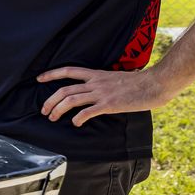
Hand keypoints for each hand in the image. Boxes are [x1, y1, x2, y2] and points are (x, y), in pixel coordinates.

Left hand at [37, 65, 176, 125]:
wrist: (155, 83)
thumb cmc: (139, 82)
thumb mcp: (116, 78)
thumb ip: (104, 83)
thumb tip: (98, 89)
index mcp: (97, 75)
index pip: (69, 71)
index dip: (52, 74)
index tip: (39, 79)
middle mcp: (96, 83)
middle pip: (64, 90)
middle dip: (50, 101)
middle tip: (44, 111)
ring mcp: (102, 93)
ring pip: (71, 100)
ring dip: (58, 110)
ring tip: (53, 118)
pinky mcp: (109, 104)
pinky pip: (87, 112)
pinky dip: (78, 118)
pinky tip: (76, 123)